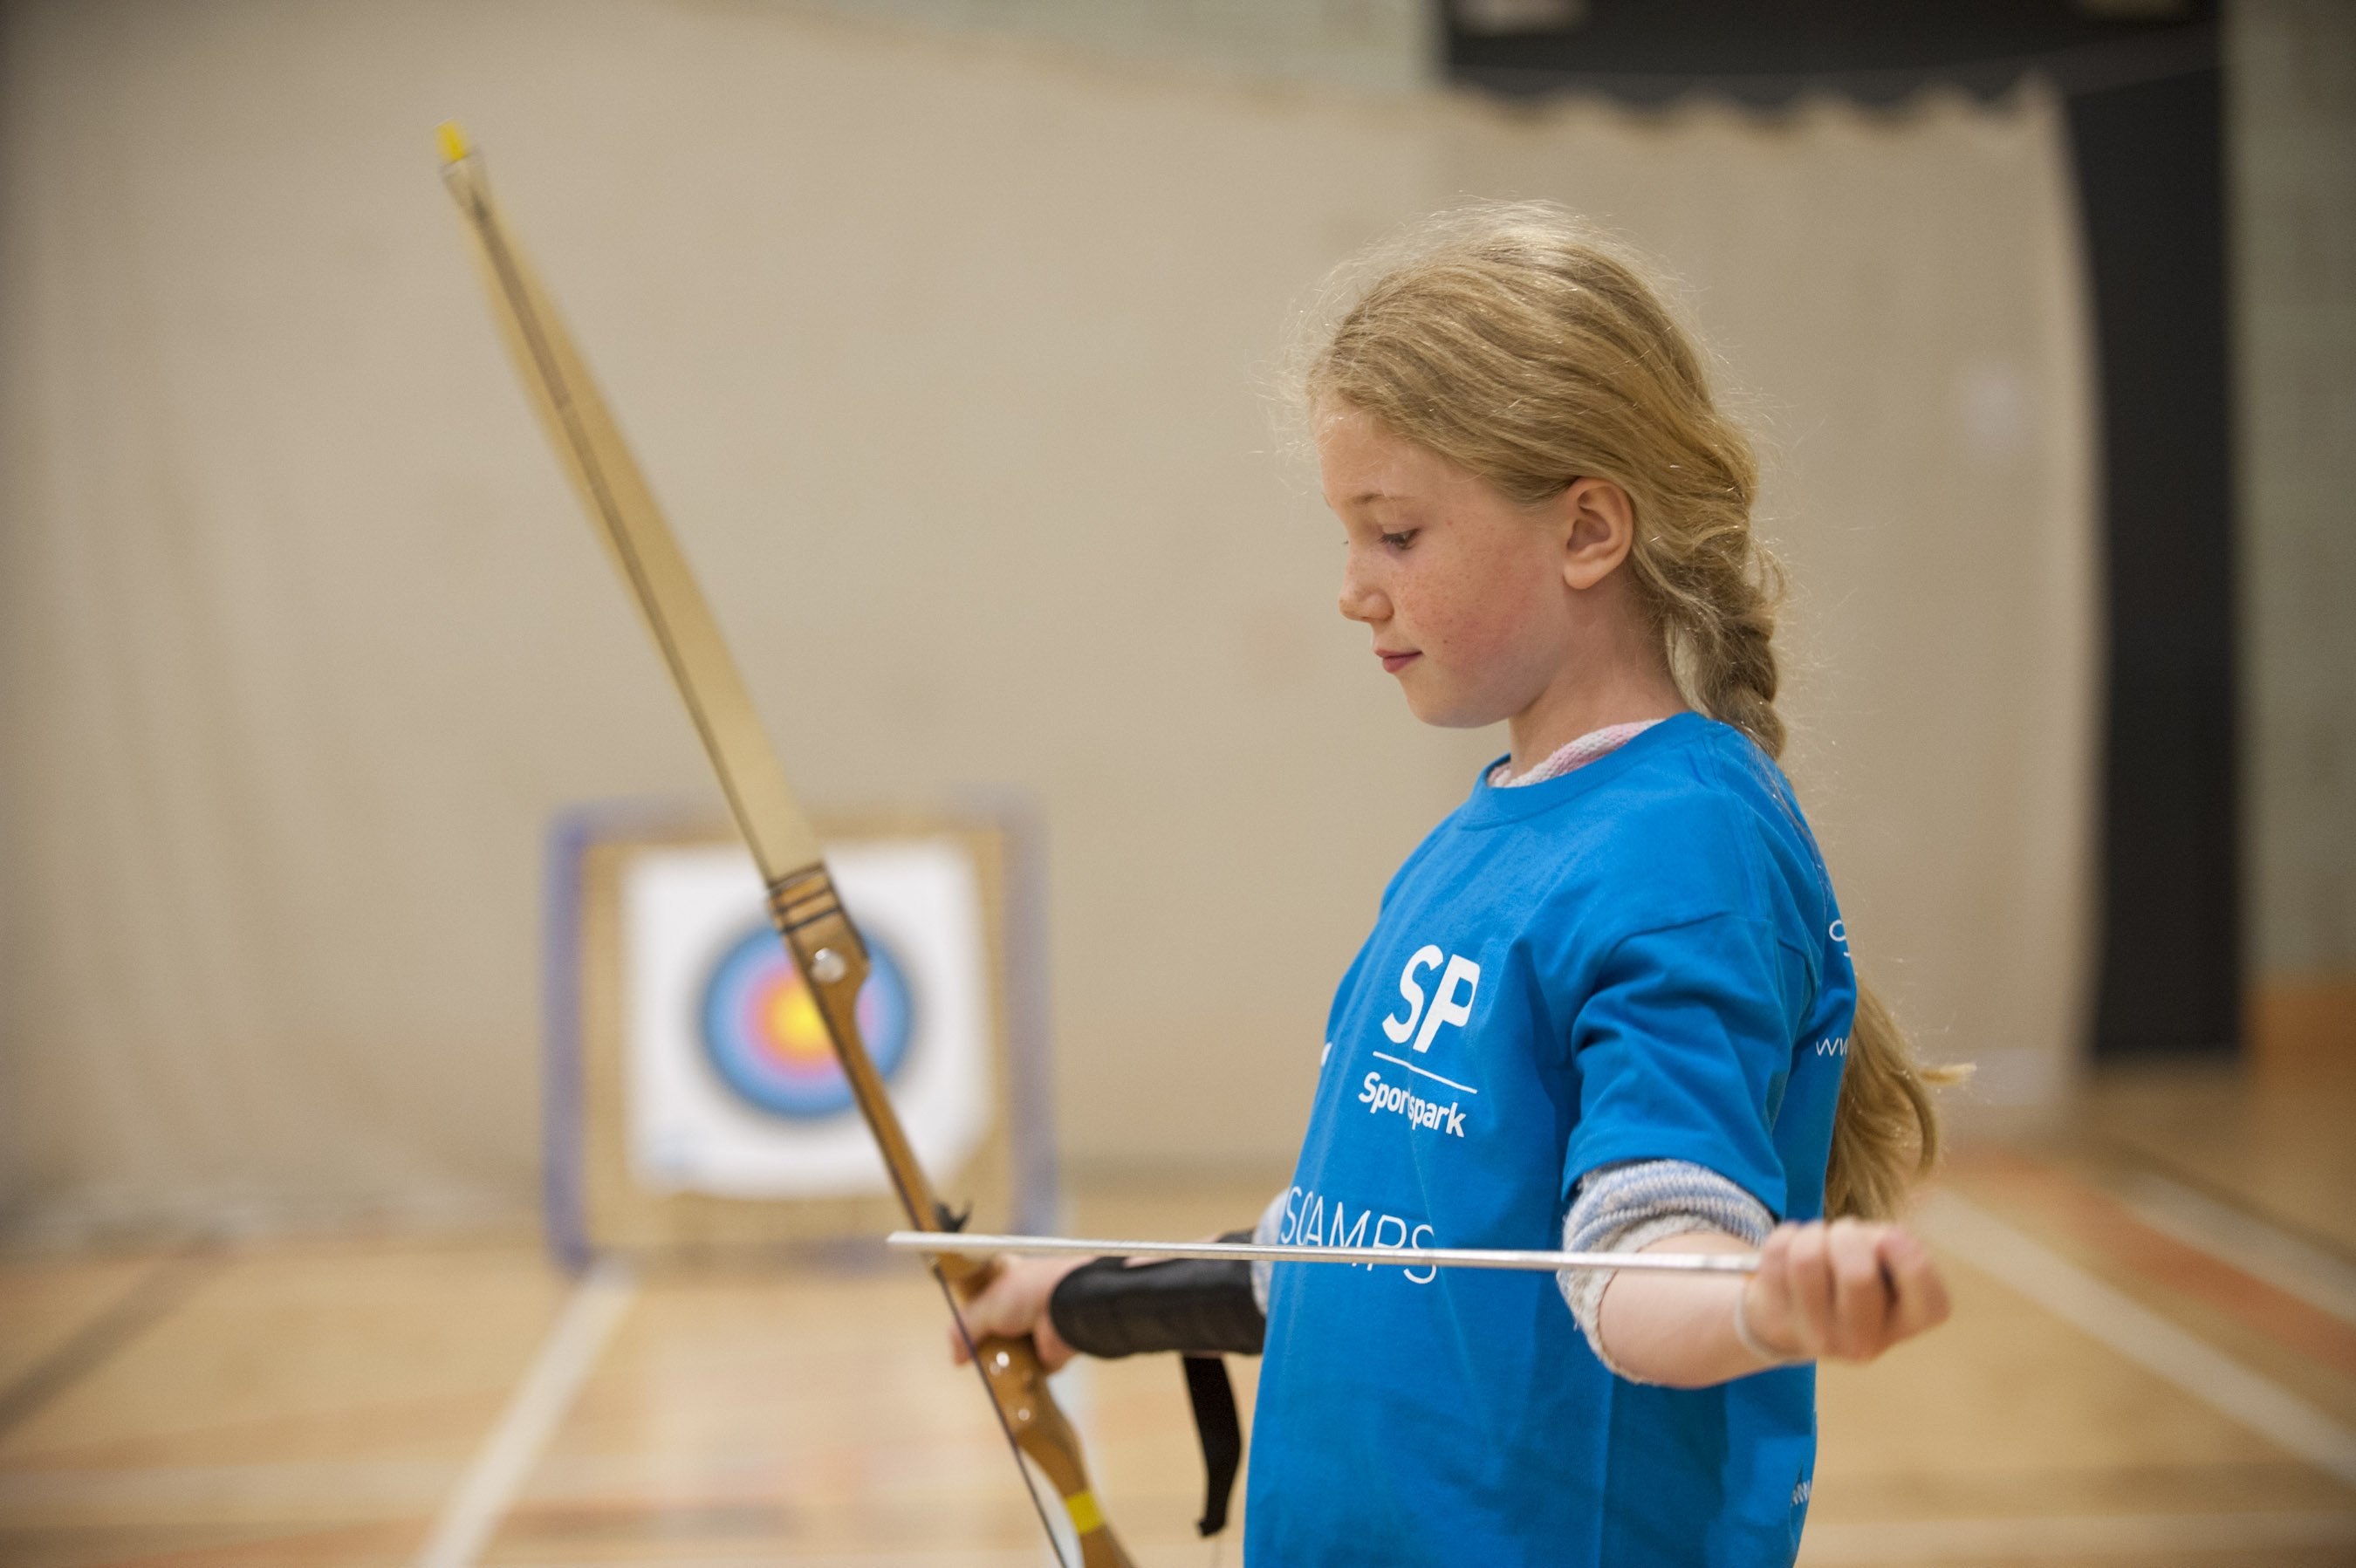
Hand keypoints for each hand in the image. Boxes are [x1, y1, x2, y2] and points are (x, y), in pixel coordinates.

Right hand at [946, 1254, 1088, 1372]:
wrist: (1070, 1307)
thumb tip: (957, 1357)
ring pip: (1010, 1350)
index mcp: (1010, 1280)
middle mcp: (1024, 1303)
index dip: (972, 1314)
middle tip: (971, 1356)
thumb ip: (965, 1330)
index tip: (960, 1332)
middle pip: (995, 1328)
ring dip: (1001, 1361)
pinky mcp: (1048, 1352)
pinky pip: (1028, 1369)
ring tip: (989, 1368)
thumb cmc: (1031, 1292)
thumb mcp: (986, 1306)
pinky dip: (1020, 1375)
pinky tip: (1009, 1378)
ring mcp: (1037, 1328)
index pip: (984, 1298)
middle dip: (984, 1343)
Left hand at [1738, 1218, 1950, 1363]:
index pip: (1928, 1300)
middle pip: (1858, 1274)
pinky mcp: (1777, 1322)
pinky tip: (1790, 1254)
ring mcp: (1818, 1340)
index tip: (1887, 1239)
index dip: (1909, 1257)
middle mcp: (1867, 1344)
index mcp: (1907, 1324)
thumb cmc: (1851, 1273)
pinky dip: (1785, 1236)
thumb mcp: (1884, 1258)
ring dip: (1812, 1234)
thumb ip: (1892, 1245)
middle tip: (1842, 1237)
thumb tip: (1880, 1241)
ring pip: (1808, 1259)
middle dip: (1847, 1235)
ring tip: (1816, 1244)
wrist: (1794, 1312)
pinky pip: (1777, 1254)